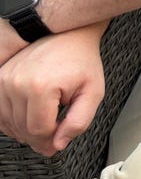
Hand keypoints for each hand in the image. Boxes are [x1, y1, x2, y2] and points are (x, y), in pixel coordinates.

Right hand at [0, 25, 105, 155]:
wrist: (67, 34)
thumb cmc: (81, 61)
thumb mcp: (93, 92)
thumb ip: (79, 121)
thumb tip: (59, 144)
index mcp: (41, 87)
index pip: (38, 131)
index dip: (50, 141)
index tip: (59, 141)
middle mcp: (17, 83)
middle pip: (22, 129)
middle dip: (40, 138)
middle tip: (54, 138)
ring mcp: (4, 79)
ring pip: (9, 123)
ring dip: (25, 131)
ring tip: (44, 127)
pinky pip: (0, 111)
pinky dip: (12, 121)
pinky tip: (27, 120)